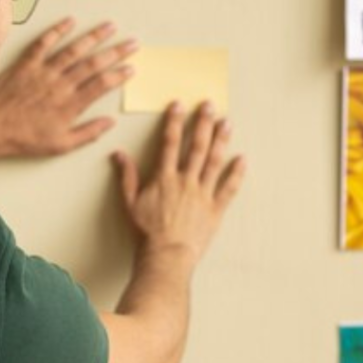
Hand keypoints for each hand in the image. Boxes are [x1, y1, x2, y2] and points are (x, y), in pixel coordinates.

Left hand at [0, 18, 136, 172]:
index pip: (102, 85)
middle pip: (94, 63)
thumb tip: (110, 122)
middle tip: (133, 43)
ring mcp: (44, 71)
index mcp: (71, 105)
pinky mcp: (27, 63)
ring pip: (74, 49)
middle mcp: (61, 84)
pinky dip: (58, 30)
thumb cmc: (24, 139)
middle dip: (116, 51)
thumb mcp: (60, 145)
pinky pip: (44, 43)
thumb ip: (88, 133)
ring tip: (110, 26)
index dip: (119, 75)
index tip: (132, 68)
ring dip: (94, 36)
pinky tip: (71, 21)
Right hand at [112, 101, 245, 262]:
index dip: (174, 122)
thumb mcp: (129, 203)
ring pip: (214, 162)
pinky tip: (242, 159)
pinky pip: (229, 188)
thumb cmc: (146, 233)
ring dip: (221, 140)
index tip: (178, 105)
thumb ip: (127, 176)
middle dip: (203, 123)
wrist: (166, 256)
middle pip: (197, 146)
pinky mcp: (215, 209)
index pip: (170, 143)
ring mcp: (203, 194)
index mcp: (165, 178)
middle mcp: (186, 181)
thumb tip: (119, 154)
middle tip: (209, 105)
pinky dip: (237, 173)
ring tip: (227, 123)